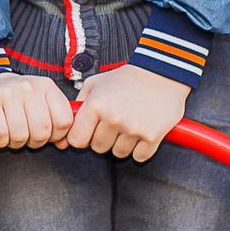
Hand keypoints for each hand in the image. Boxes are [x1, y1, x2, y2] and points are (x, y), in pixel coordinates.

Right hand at [0, 74, 73, 148]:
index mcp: (46, 86)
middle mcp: (29, 87)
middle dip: (34, 142)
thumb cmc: (16, 102)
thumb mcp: (41, 105)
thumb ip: (56, 122)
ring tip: (10, 134)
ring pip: (21, 135)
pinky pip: (1, 134)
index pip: (64, 121)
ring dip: (15, 143)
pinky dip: (0, 142)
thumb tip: (64, 144)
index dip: (56, 136)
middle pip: (42, 132)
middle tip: (25, 136)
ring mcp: (8, 92)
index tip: (45, 135)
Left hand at [66, 64, 191, 160]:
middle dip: (104, 138)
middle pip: (98, 147)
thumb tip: (66, 126)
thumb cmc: (125, 79)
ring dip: (123, 143)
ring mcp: (133, 128)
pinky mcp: (152, 136)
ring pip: (118, 153)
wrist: (162, 73)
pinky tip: (143, 132)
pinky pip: (138, 156)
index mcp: (96, 105)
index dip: (82, 137)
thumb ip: (78, 104)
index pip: (77, 140)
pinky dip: (140, 149)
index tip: (90, 131)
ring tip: (130, 124)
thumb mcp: (95, 83)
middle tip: (116, 122)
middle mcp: (113, 118)